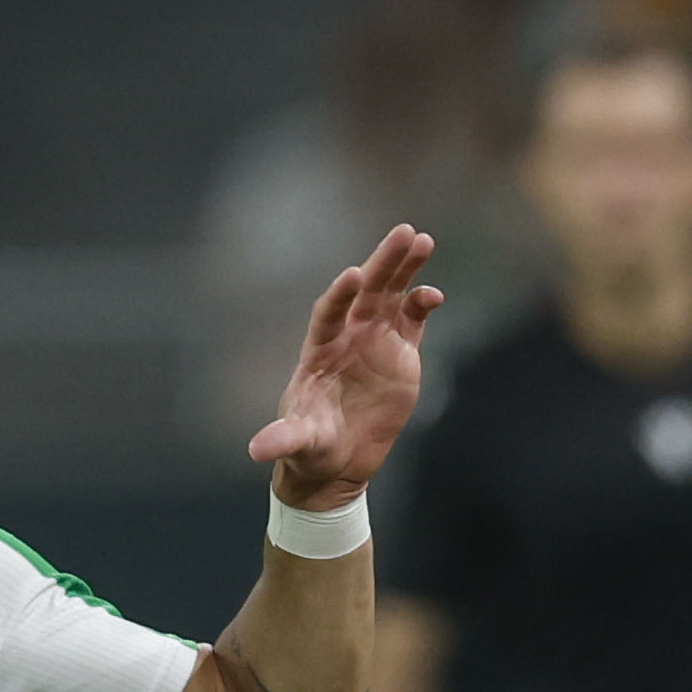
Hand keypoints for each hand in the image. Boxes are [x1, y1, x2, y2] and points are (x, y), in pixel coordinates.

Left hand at [249, 226, 442, 509]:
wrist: (339, 459)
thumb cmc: (312, 446)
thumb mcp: (298, 443)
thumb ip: (284, 439)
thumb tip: (257, 450)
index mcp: (320, 350)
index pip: (329, 314)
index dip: (340, 295)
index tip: (353, 275)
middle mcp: (348, 335)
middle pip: (366, 291)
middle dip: (383, 262)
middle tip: (403, 233)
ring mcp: (375, 340)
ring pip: (391, 295)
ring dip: (406, 269)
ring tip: (422, 240)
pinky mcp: (400, 352)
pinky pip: (412, 320)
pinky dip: (422, 304)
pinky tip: (434, 294)